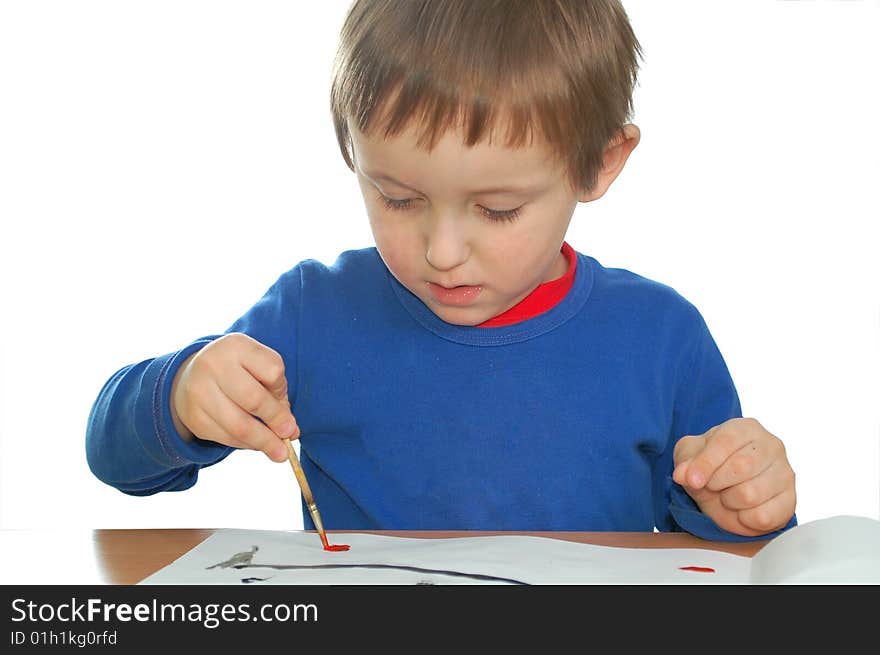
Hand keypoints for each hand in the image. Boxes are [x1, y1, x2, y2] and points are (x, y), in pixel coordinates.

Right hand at [170, 333, 297, 462]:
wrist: (191, 376)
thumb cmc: (237, 372)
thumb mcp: (256, 368)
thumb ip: (277, 394)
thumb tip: (292, 432)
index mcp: (236, 346)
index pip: (273, 370)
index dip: (282, 389)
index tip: (283, 400)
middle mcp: (213, 365)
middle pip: (254, 400)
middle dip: (277, 421)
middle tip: (289, 434)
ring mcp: (199, 391)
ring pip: (240, 425)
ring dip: (264, 442)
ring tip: (280, 452)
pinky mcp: (194, 417)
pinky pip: (226, 438)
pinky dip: (246, 445)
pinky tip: (256, 444)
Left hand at [672, 417, 795, 536]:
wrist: (728, 487)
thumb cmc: (711, 465)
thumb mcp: (690, 456)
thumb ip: (685, 462)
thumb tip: (684, 475)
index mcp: (746, 428)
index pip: (726, 442)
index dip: (706, 463)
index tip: (691, 480)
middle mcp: (771, 446)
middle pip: (741, 467)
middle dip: (716, 483)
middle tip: (711, 486)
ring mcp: (785, 473)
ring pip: (750, 495)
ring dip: (729, 502)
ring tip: (727, 496)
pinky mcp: (790, 501)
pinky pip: (763, 517)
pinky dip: (743, 519)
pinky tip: (741, 510)